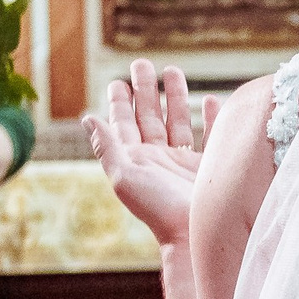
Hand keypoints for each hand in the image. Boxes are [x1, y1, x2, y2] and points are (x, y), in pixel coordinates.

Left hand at [83, 60, 216, 247]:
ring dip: (175, 96)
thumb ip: (108, 146)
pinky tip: (209, 100)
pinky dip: (210, 116)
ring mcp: (185, 161)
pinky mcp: (211, 164)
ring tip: (173, 71)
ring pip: (178, 120)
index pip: (125, 123)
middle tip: (142, 64)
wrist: (196, 234)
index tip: (118, 81)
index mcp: (136, 159)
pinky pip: (211, 134)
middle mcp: (159, 158)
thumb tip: (87, 118)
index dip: (120, 102)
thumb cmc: (158, 209)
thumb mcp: (125, 176)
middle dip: (146, 89)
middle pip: (150, 116)